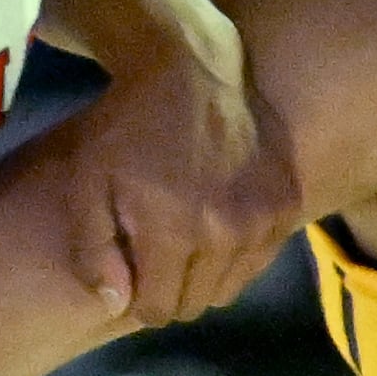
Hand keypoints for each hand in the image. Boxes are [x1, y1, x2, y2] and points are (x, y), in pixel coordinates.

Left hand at [64, 49, 298, 325]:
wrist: (188, 67)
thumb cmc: (127, 126)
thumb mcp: (88, 184)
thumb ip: (94, 252)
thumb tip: (118, 305)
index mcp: (174, 233)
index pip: (159, 308)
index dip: (139, 297)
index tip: (132, 274)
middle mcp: (226, 234)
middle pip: (197, 304)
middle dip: (171, 290)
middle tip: (158, 256)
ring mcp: (263, 218)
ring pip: (231, 287)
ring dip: (206, 275)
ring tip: (188, 238)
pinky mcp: (287, 201)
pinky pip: (260, 257)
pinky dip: (238, 251)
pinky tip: (218, 220)